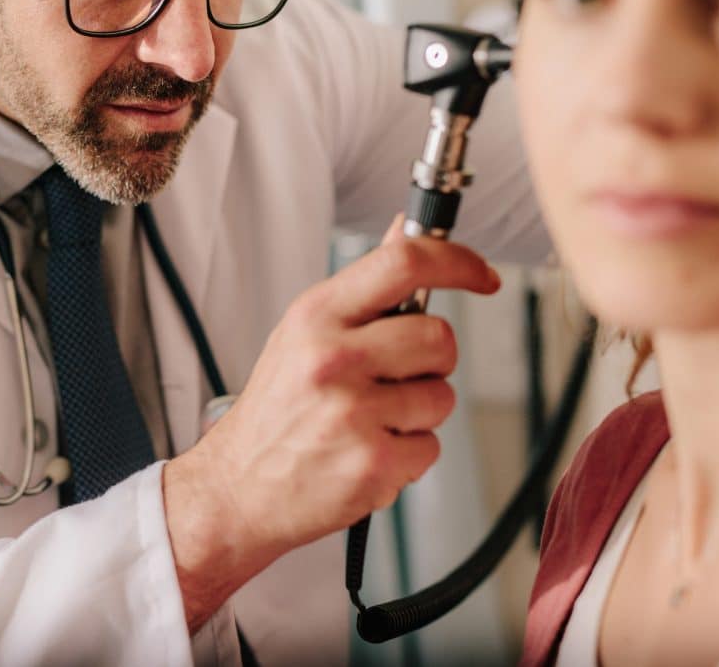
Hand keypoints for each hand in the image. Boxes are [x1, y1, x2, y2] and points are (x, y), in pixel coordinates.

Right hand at [163, 218, 500, 630]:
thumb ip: (363, 287)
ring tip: (369, 421)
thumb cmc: (276, 410)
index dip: (457, 262)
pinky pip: (430, 448)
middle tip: (394, 377)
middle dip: (431, 360)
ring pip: (442, 396)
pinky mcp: (372, 464)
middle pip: (439, 337)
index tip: (482, 276)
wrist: (236, 487)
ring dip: (418, 413)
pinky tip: (366, 453)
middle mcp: (333, 359)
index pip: (404, 263)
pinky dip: (408, 456)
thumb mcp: (304, 333)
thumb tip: (405, 230)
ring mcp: (353, 413)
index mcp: (317, 316)